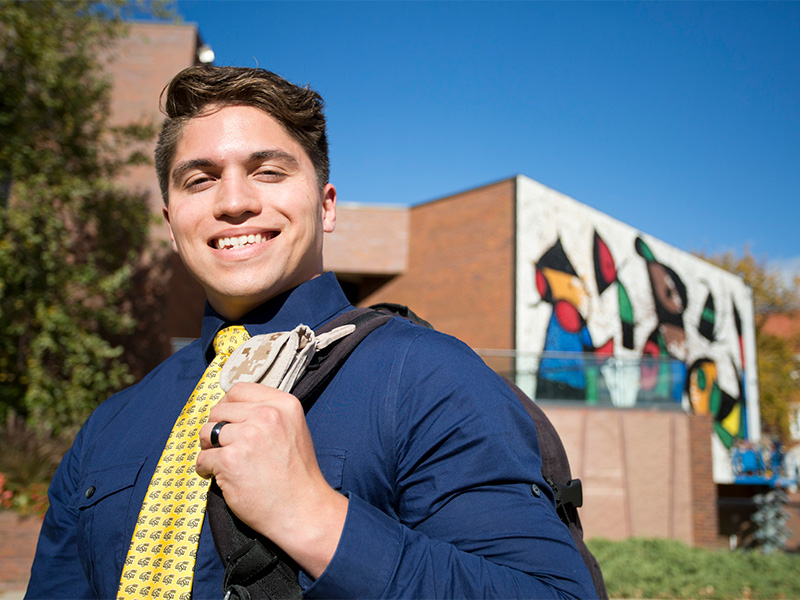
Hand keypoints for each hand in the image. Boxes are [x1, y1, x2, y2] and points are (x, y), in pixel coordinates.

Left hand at [197, 382, 347, 577]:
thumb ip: (267, 413)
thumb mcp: (292, 429)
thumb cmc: (296, 475)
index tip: (228, 422)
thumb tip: (231, 408)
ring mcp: (248, 436)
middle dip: (217, 429)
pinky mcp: (230, 460)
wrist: (302, 510)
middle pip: (219, 410)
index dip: (228, 406)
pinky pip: (202, 458)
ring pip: (207, 432)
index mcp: (283, 404)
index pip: (239, 390)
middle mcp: (267, 415)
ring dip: (209, 449)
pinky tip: (218, 477)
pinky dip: (205, 470)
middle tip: (225, 448)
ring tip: (222, 463)